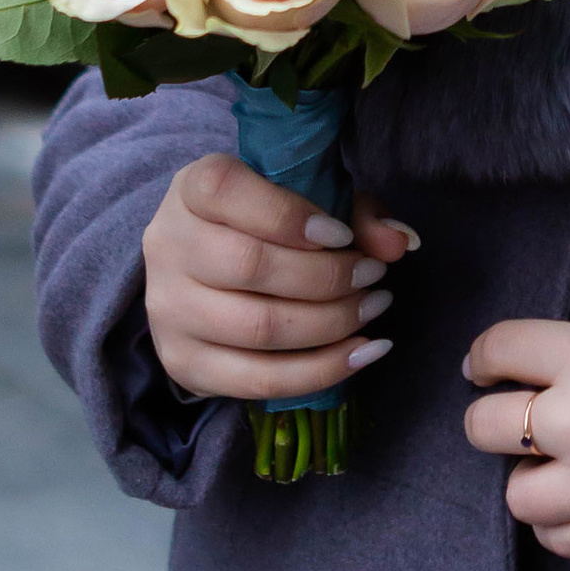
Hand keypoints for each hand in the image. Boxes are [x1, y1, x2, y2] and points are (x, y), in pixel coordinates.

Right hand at [141, 153, 415, 404]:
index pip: (225, 191)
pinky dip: (320, 372)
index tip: (341, 234)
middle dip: (329, 277)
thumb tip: (400, 242)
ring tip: (372, 309)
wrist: (208, 270)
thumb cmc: (267, 224)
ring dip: (332, 324)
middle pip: (250, 266)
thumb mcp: (311, 199)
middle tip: (373, 276)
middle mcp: (168, 247)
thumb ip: (357, 212)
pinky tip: (362, 354)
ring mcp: (169, 311)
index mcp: (192, 190)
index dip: (289, 215)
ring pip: (258, 328)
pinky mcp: (184, 363)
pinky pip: (257, 380)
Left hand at [463, 319, 569, 558]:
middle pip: (487, 426)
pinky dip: (564, 519)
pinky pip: (553, 537)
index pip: (500, 348)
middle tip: (525, 417)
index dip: (484, 358)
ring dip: (535, 478)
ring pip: (516, 493)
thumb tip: (503, 365)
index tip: (485, 368)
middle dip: (501, 420)